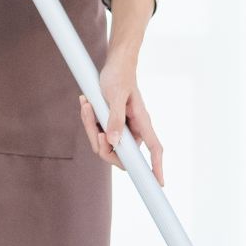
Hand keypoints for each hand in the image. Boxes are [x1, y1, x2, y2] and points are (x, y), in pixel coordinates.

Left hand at [81, 50, 163, 185]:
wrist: (115, 63)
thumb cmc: (120, 76)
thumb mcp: (115, 95)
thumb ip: (115, 119)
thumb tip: (113, 142)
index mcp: (142, 123)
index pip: (154, 149)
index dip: (157, 167)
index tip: (159, 183)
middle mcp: (133, 129)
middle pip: (120, 154)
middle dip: (101, 145)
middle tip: (93, 127)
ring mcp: (121, 128)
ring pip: (104, 145)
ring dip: (90, 128)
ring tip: (87, 105)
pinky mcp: (110, 125)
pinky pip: (97, 134)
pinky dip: (89, 121)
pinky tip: (86, 104)